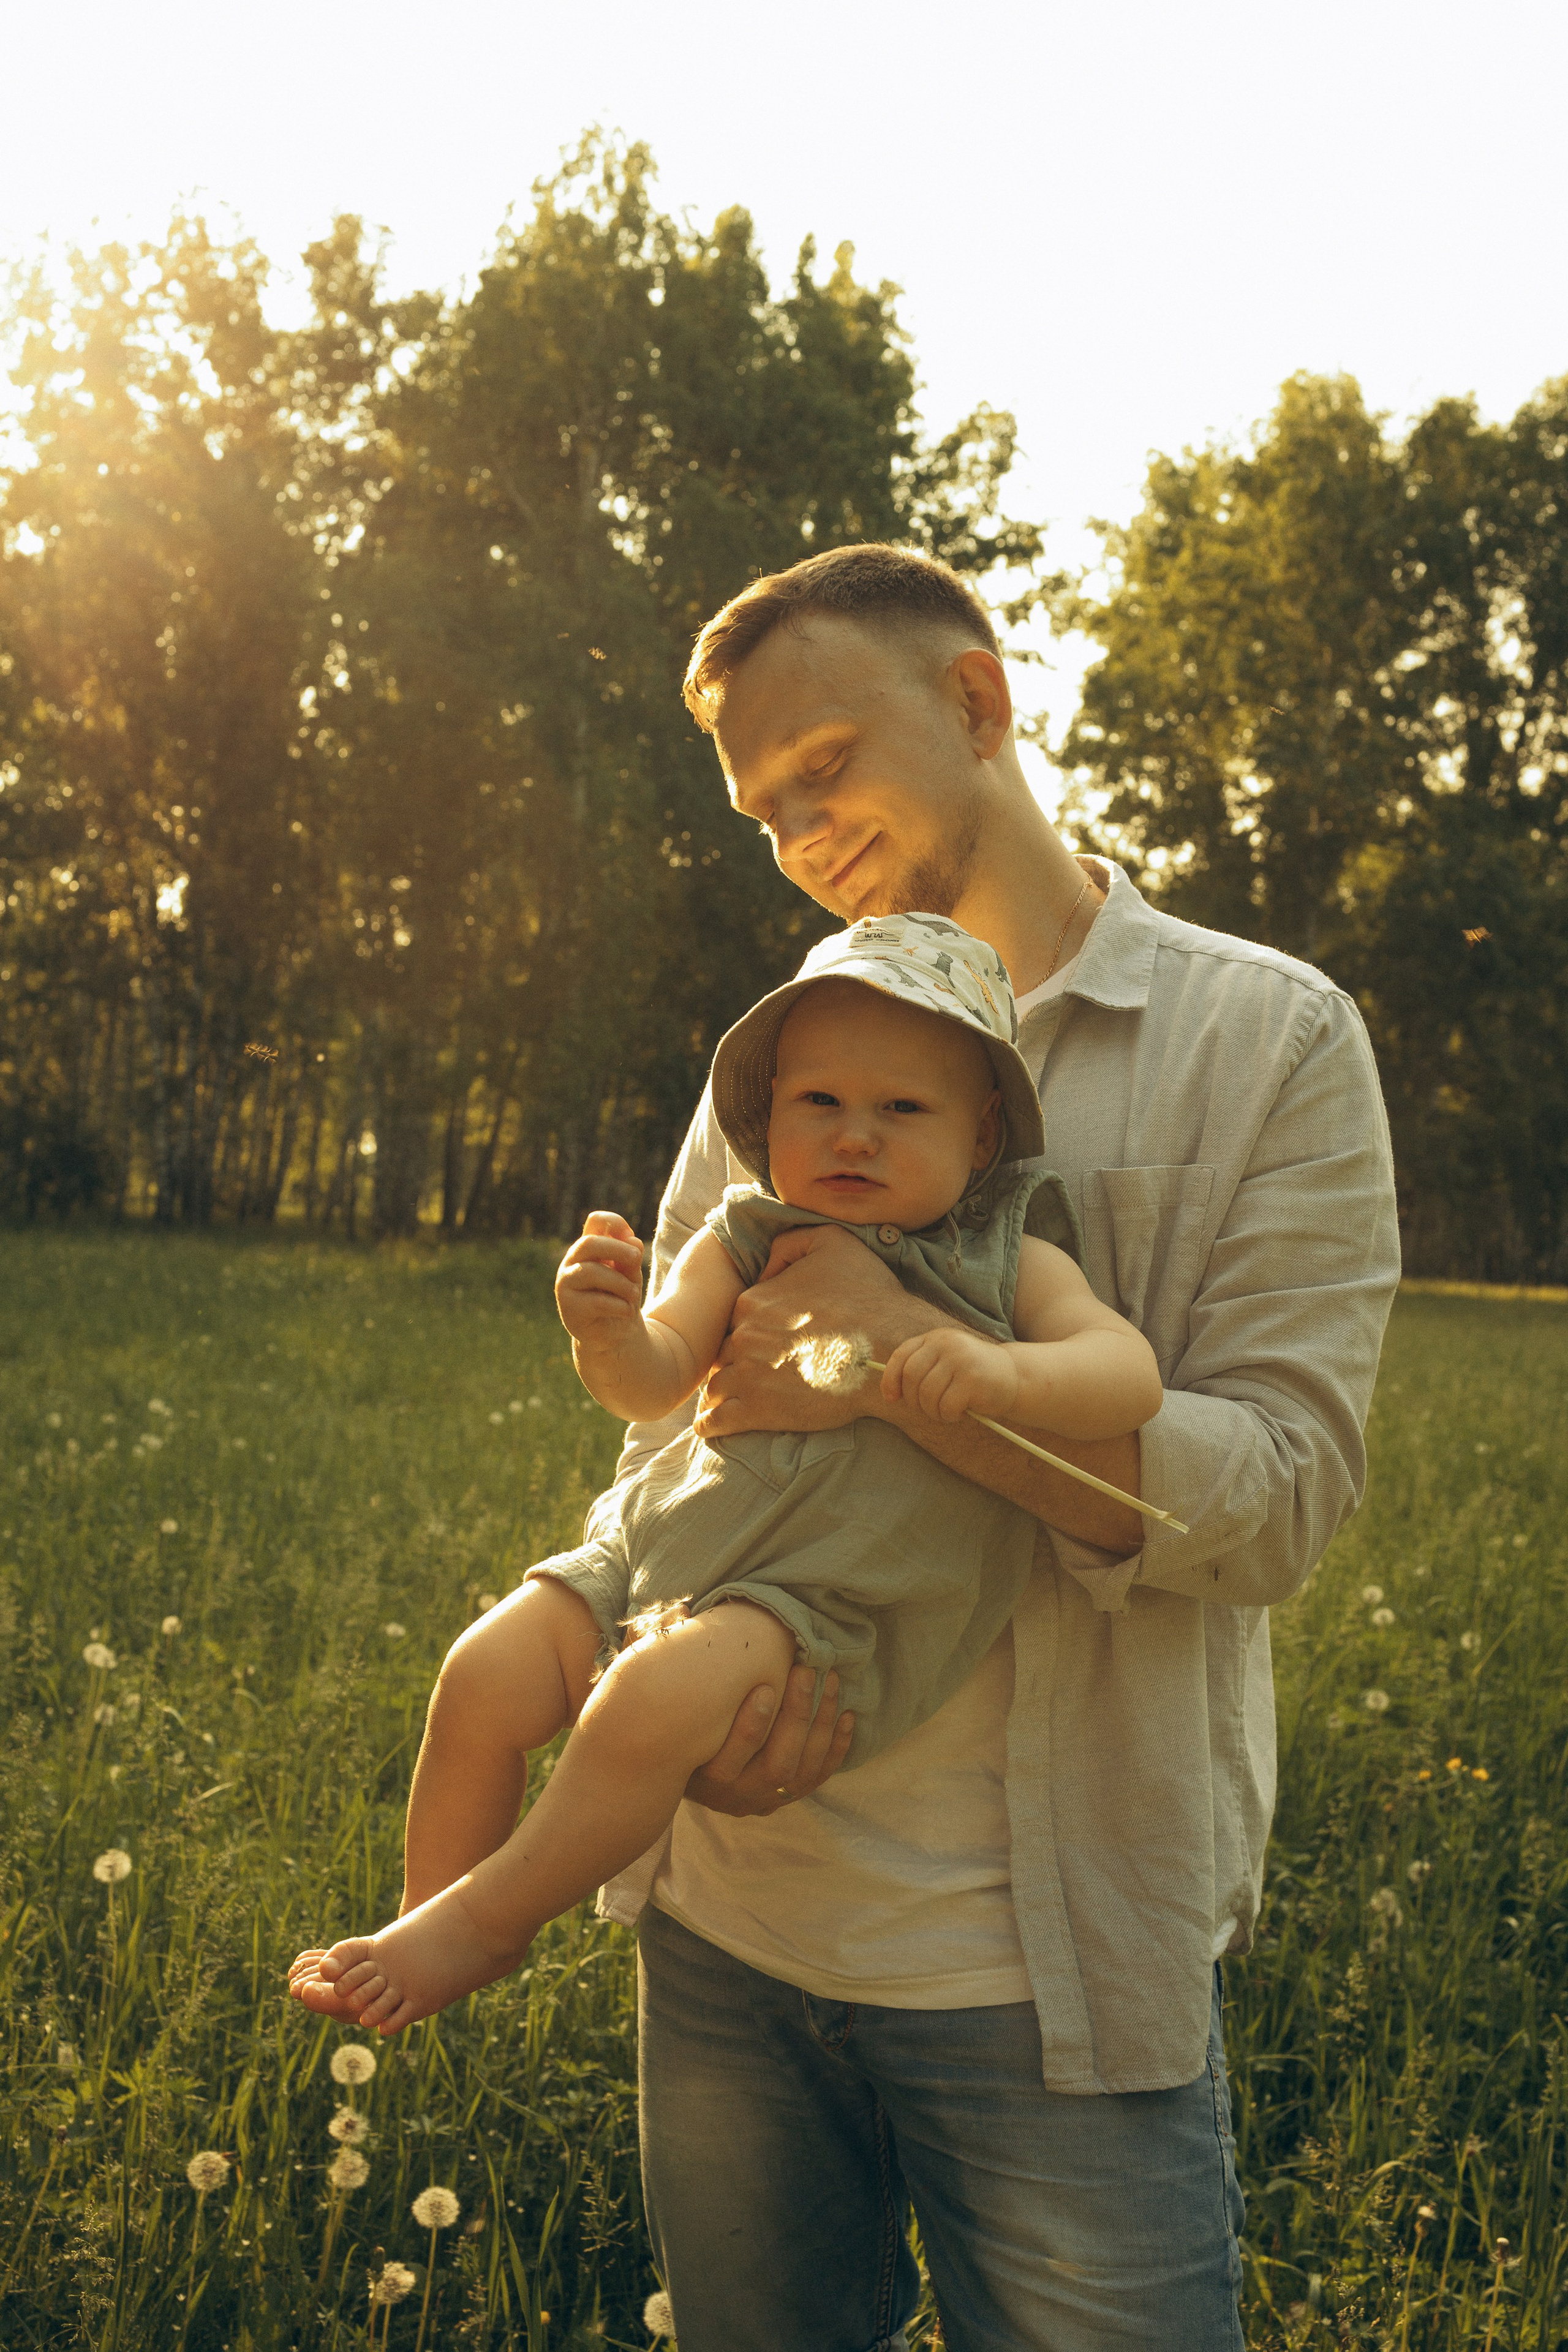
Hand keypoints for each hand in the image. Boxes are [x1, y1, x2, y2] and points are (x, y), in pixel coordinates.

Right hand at [555, 1211, 644, 1347]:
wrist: (614, 1333)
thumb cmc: (621, 1297)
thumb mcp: (631, 1275)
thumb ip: (630, 1260)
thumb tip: (633, 1241)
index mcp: (588, 1249)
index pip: (595, 1221)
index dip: (614, 1222)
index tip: (631, 1237)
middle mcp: (572, 1263)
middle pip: (588, 1243)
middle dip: (617, 1249)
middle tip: (636, 1258)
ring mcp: (566, 1285)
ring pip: (592, 1272)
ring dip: (622, 1284)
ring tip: (635, 1295)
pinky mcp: (569, 1309)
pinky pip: (597, 1301)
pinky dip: (619, 1306)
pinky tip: (627, 1312)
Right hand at [684, 1664, 853, 1815]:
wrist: (678, 1766)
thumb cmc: (677, 1722)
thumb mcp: (670, 1704)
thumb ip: (675, 1669)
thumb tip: (683, 1613)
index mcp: (702, 1777)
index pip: (728, 1760)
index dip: (751, 1727)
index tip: (766, 1685)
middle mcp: (735, 1795)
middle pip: (776, 1766)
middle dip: (797, 1717)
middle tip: (806, 1672)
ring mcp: (763, 1799)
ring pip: (801, 1771)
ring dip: (821, 1725)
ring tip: (830, 1681)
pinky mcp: (784, 1797)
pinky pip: (817, 1777)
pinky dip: (836, 1747)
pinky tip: (847, 1716)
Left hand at [694, 1223, 917, 1439]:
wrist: (889, 1349)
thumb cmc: (868, 1296)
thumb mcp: (831, 1241)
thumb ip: (790, 1242)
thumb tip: (766, 1266)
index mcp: (752, 1300)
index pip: (735, 1319)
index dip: (746, 1330)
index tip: (762, 1341)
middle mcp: (742, 1337)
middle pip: (724, 1352)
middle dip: (732, 1361)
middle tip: (748, 1373)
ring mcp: (747, 1375)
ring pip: (717, 1386)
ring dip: (720, 1393)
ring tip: (723, 1402)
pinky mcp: (757, 1411)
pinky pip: (718, 1420)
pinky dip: (710, 1423)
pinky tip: (710, 1427)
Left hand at [881, 1326, 1018, 1423]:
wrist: (1014, 1377)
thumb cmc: (973, 1375)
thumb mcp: (946, 1361)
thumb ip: (921, 1368)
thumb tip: (889, 1392)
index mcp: (936, 1338)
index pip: (901, 1356)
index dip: (890, 1379)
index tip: (891, 1397)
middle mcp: (946, 1344)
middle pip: (911, 1377)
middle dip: (914, 1400)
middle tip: (928, 1409)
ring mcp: (960, 1360)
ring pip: (927, 1394)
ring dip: (932, 1412)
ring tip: (945, 1412)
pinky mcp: (972, 1380)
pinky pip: (945, 1406)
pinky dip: (948, 1416)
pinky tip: (959, 1413)